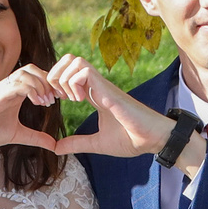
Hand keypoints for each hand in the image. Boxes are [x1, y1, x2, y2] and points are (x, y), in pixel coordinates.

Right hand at [0, 64, 61, 151]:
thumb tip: (54, 146)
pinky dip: (32, 90)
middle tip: (55, 99)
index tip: (59, 99)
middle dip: (48, 81)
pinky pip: (18, 83)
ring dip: (41, 85)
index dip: (51, 84)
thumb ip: (36, 138)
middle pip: (34, 69)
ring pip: (27, 72)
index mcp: (15, 92)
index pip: (37, 76)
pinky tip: (37, 103)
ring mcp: (3, 88)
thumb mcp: (18, 135)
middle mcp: (9, 86)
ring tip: (46, 102)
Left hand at [47, 55, 176, 159]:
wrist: (152, 139)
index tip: (55, 101)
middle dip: (55, 76)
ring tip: (71, 99)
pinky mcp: (108, 89)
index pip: (68, 73)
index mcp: (94, 94)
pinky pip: (84, 72)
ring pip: (75, 61)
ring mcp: (103, 85)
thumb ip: (76, 143)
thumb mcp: (97, 143)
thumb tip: (55, 148)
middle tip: (58, 97)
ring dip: (65, 79)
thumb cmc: (131, 139)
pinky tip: (80, 100)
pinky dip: (74, 84)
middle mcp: (97, 86)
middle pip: (69, 59)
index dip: (56, 83)